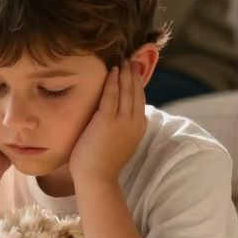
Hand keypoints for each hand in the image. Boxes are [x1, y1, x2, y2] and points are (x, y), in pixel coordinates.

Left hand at [69, 60, 147, 186]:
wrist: (97, 178)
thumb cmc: (103, 164)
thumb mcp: (120, 143)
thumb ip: (123, 129)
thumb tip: (120, 119)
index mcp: (139, 127)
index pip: (140, 100)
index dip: (138, 84)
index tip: (135, 71)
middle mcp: (135, 122)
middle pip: (136, 92)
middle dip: (134, 74)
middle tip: (131, 59)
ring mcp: (122, 120)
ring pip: (126, 90)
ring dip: (125, 73)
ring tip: (123, 61)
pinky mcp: (107, 120)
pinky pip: (112, 94)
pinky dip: (113, 81)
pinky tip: (112, 71)